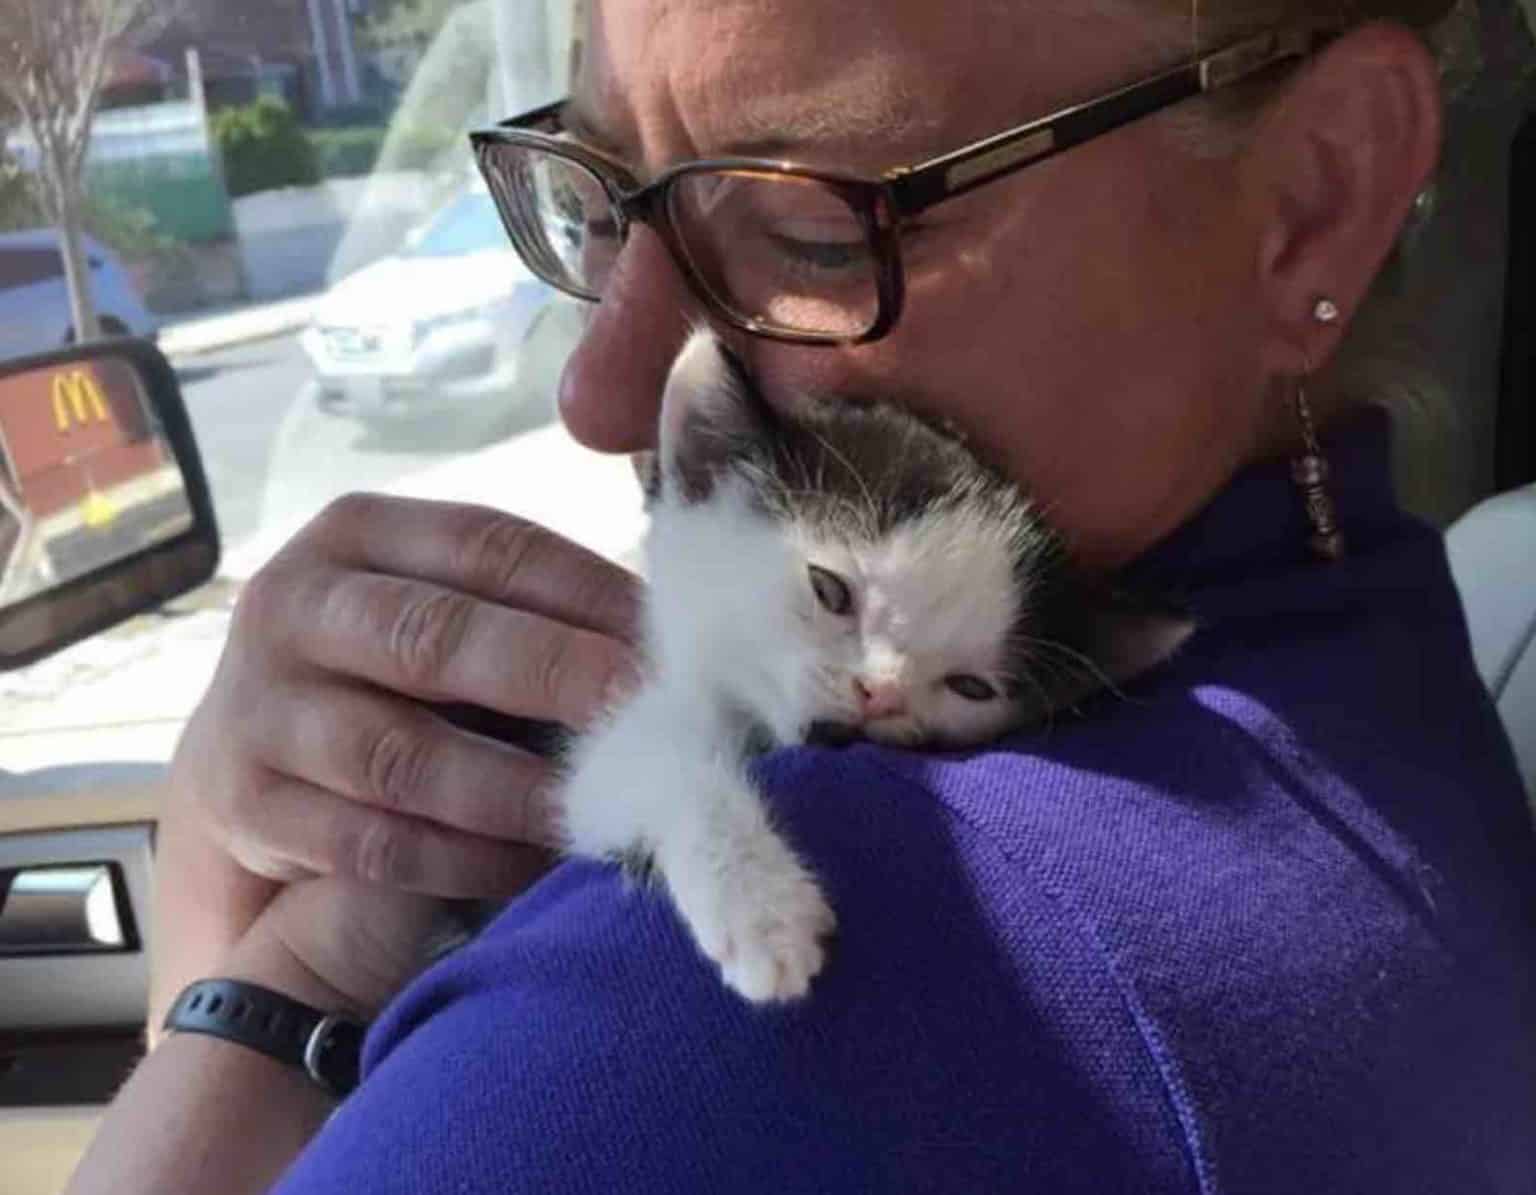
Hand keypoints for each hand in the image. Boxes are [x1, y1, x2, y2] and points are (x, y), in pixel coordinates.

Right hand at [155, 494, 642, 1022]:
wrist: (252, 753)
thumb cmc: (390, 668)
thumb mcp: (440, 607)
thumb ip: (530, 608)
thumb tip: (667, 636)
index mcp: (357, 534)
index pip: (489, 547)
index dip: (585, 591)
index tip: (667, 639)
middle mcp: (293, 606)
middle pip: (435, 639)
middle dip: (554, 675)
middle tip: (644, 712)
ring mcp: (259, 708)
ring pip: (401, 756)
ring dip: (515, 789)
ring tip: (604, 805)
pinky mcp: (249, 805)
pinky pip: (377, 843)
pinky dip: (467, 859)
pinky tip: (536, 862)